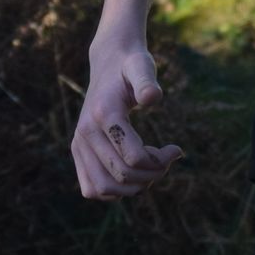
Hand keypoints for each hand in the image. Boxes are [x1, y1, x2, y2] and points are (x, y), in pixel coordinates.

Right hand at [70, 38, 182, 199]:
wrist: (108, 63)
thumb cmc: (131, 65)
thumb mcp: (142, 66)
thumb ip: (146, 80)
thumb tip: (152, 97)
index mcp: (103, 114)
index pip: (133, 157)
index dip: (160, 161)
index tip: (176, 149)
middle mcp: (85, 132)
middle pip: (121, 176)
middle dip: (152, 174)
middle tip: (168, 159)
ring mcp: (78, 144)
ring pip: (103, 188)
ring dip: (134, 187)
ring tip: (151, 169)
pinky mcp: (78, 151)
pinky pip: (91, 188)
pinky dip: (115, 191)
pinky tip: (134, 174)